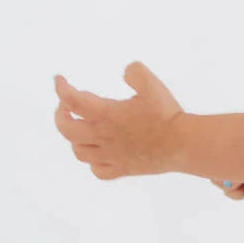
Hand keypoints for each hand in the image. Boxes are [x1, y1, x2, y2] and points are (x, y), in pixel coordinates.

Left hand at [53, 62, 185, 179]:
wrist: (183, 144)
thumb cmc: (167, 114)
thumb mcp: (151, 84)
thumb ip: (134, 72)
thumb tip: (125, 71)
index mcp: (106, 114)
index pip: (71, 100)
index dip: (61, 88)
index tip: (60, 80)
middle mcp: (103, 136)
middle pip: (66, 129)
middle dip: (61, 114)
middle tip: (67, 106)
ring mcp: (112, 155)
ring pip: (79, 152)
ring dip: (76, 139)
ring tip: (84, 129)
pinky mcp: (124, 168)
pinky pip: (99, 171)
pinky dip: (94, 163)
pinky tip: (101, 154)